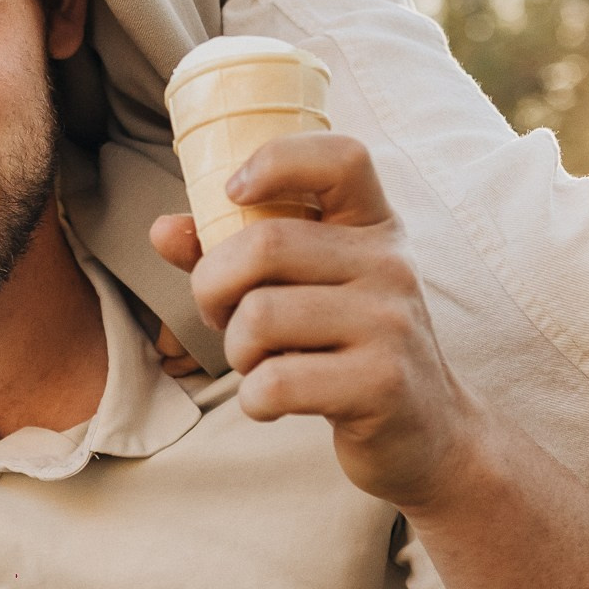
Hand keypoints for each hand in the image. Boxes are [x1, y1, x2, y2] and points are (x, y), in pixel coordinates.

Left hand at [150, 133, 480, 512]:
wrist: (425, 431)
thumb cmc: (344, 347)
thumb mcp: (305, 288)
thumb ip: (234, 252)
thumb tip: (162, 229)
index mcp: (373, 226)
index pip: (341, 157)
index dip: (278, 160)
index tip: (233, 192)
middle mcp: (391, 263)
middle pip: (265, 244)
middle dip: (212, 286)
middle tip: (218, 315)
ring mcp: (391, 323)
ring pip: (259, 317)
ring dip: (235, 350)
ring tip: (258, 362)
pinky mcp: (382, 383)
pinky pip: (276, 382)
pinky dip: (254, 399)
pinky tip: (273, 401)